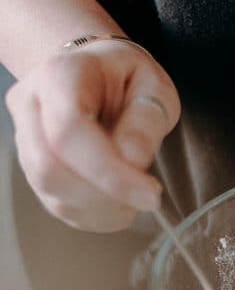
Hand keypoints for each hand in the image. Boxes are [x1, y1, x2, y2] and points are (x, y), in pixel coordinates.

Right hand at [6, 39, 179, 230]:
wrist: (98, 76)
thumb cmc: (127, 78)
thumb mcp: (153, 86)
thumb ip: (146, 119)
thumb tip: (131, 159)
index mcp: (58, 74)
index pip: (68, 131)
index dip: (109, 172)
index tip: (150, 193)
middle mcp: (30, 106)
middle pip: (49, 169)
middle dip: (106, 195)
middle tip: (148, 196)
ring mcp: (26, 142)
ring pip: (53, 194)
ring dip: (104, 208)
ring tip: (137, 193)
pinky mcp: (34, 171)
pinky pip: (60, 207)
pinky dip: (98, 214)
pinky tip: (121, 199)